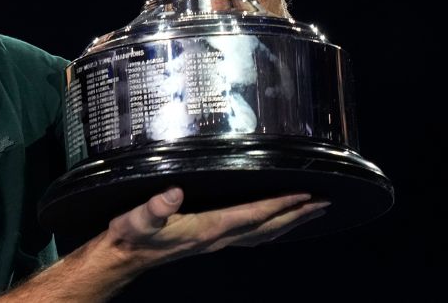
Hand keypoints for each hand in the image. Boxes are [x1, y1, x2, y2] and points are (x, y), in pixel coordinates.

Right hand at [102, 186, 328, 268]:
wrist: (124, 256)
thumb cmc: (131, 235)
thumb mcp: (138, 219)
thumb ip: (155, 207)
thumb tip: (173, 193)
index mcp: (207, 228)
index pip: (252, 215)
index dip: (278, 204)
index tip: (303, 194)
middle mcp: (218, 237)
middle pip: (267, 227)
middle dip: (296, 214)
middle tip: (323, 202)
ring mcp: (217, 242)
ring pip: (264, 233)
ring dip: (289, 222)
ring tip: (310, 211)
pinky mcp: (211, 241)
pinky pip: (251, 235)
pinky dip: (270, 227)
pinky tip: (274, 223)